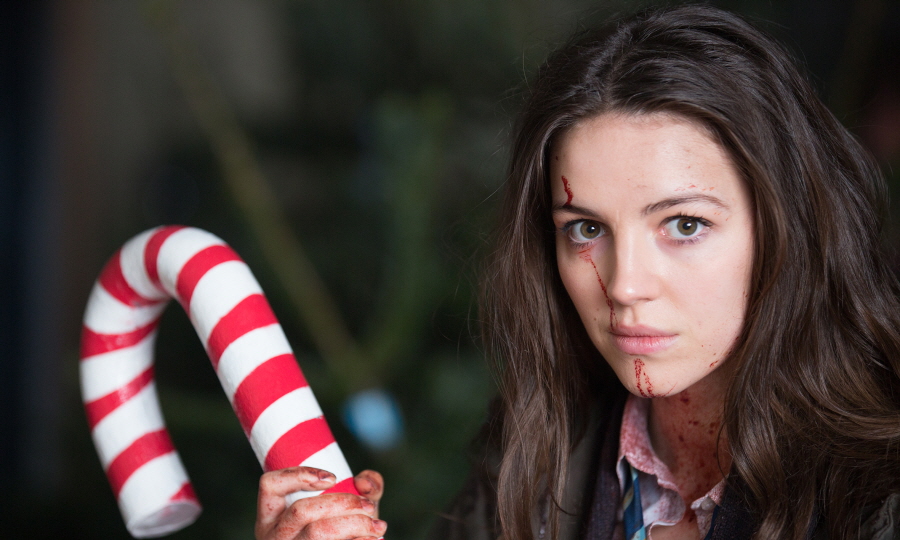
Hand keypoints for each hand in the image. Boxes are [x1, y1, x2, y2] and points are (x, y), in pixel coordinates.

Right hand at [255, 467, 385, 539]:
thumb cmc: (344, 527)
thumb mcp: (351, 504)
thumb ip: (365, 484)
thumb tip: (365, 483)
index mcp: (273, 514)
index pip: (270, 484)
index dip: (298, 475)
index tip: (333, 478)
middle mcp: (275, 534)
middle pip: (301, 510)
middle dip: (342, 502)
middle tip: (369, 505)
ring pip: (316, 533)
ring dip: (354, 524)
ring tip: (378, 526)